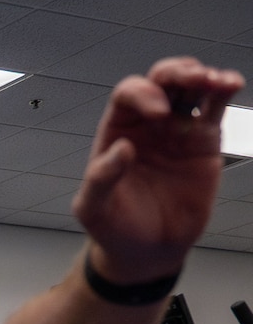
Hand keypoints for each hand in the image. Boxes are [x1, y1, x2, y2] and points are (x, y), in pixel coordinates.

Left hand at [75, 57, 243, 280]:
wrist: (148, 250)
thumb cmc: (115, 228)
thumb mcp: (93, 208)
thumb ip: (100, 179)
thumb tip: (122, 148)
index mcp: (117, 132)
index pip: (127, 94)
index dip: (143, 94)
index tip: (158, 113)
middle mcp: (148, 125)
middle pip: (162, 80)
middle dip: (176, 72)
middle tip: (192, 80)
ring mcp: (177, 130)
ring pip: (191, 87)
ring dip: (203, 75)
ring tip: (214, 81)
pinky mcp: (204, 141)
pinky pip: (215, 107)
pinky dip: (224, 90)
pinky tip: (230, 83)